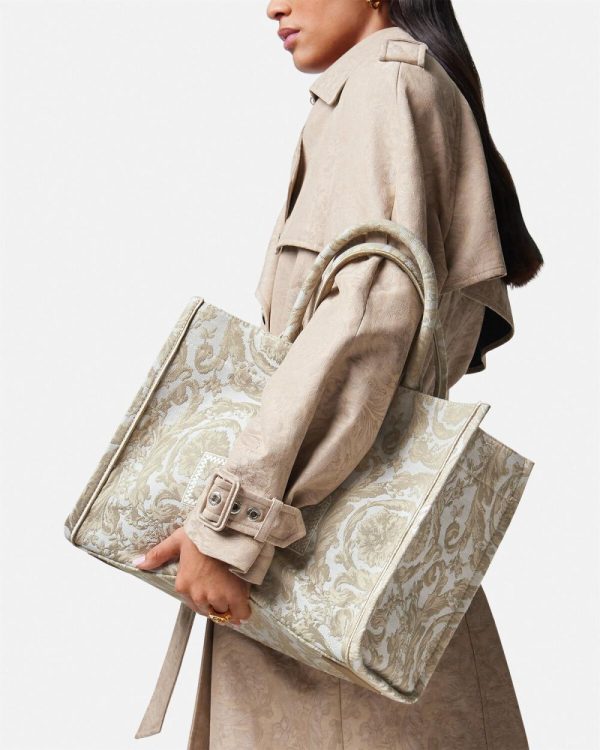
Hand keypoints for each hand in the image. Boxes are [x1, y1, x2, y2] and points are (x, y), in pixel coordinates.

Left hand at [132, 527, 251, 624]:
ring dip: (228, 605)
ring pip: (223, 611)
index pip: (193, 603)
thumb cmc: (202, 534)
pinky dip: (242, 612)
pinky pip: (240, 614)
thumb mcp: (177, 540)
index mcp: (183, 585)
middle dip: (215, 603)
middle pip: (208, 610)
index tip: (211, 586)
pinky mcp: (235, 596)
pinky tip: (242, 605)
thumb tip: (138, 564)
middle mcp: (198, 595)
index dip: (203, 596)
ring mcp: (216, 597)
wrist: (226, 530)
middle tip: (222, 588)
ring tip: (233, 591)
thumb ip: (158, 554)